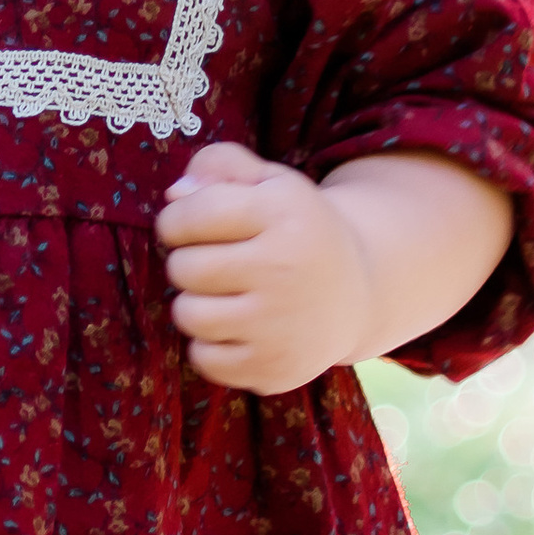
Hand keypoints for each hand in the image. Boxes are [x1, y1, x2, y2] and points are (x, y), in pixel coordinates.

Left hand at [156, 140, 516, 393]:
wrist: (358, 293)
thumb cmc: (296, 230)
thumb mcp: (271, 183)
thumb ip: (220, 166)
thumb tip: (174, 196)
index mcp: (283, 212)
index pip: (188, 215)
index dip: (176, 221)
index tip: (193, 226)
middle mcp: (284, 268)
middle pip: (183, 268)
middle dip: (188, 263)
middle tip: (219, 264)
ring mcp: (281, 324)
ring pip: (188, 315)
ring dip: (196, 305)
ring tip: (227, 295)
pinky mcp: (275, 368)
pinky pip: (203, 359)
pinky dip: (210, 346)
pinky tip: (239, 329)